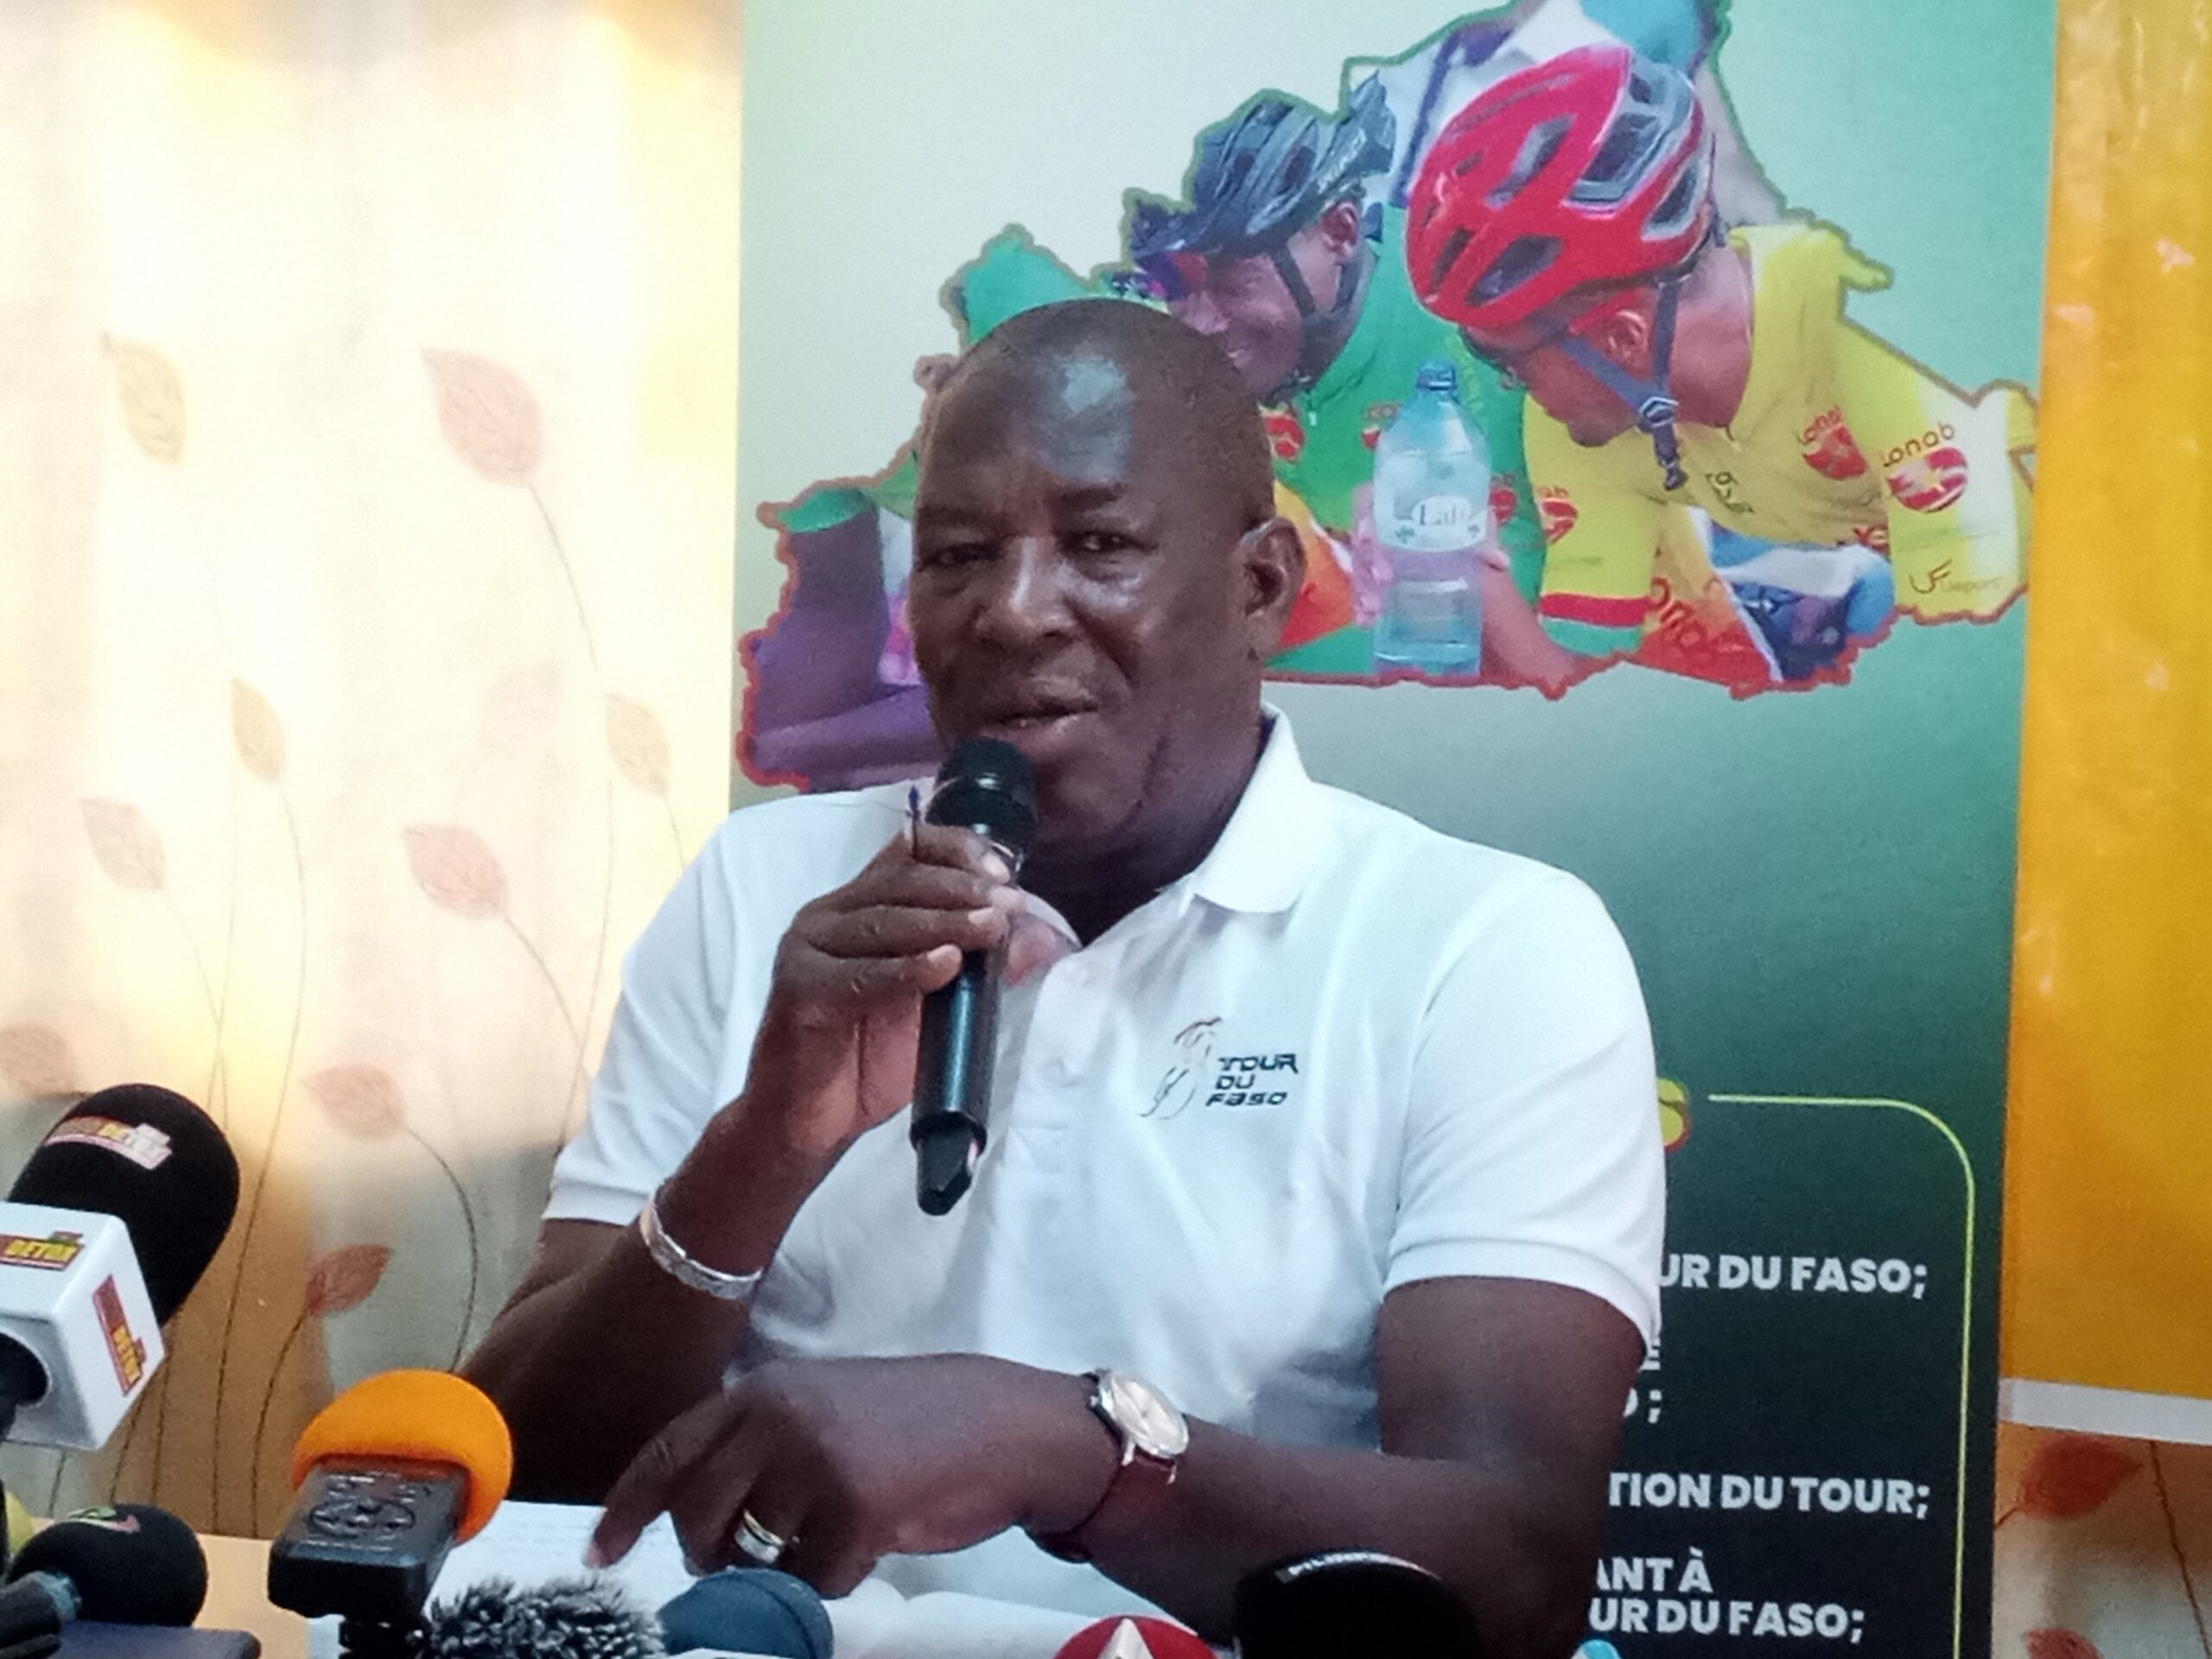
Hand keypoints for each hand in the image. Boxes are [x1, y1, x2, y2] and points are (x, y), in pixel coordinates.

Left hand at [588, 1356, 1111, 1596]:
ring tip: (830, 1536)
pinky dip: (838, 1578)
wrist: (1006, 1425)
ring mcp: (815, 1464)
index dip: (628, 1509)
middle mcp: (778, 1421)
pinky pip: (814, 1581)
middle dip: (713, 1556)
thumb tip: (696, 1515)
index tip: (600, 1554)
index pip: (668, 1452)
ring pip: (752, 1557)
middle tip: (752, 1560)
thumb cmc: (917, 1421)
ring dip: (783, 1568)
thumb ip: (758, 1443)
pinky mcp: (855, 1510)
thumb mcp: (823, 1408)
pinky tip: (873, 1541)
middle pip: (696, 1518)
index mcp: (765, 1392)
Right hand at [743, 824, 1023, 1157]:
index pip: (908, 849)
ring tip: (990, 929)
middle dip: (962, 889)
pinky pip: (859, 975)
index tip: (1004, 873)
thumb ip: (983, 968)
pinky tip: (946, 966)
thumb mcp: (940, 1008)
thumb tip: (1042, 937)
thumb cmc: (870, 1060)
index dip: (956, 851)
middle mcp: (830, 915)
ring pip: (883, 921)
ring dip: (944, 923)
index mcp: (860, 905)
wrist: (808, 1122)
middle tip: (1008, 905)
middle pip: (900, 881)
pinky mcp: (800, 989)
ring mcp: (809, 948)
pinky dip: (906, 969)